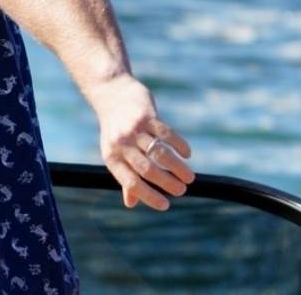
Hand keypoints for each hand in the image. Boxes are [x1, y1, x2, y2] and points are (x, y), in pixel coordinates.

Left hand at [92, 74, 195, 210]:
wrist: (111, 94)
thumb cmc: (115, 130)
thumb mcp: (114, 152)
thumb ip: (124, 176)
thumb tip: (131, 204)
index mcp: (112, 158)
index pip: (131, 183)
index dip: (149, 196)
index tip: (166, 205)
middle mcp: (121, 145)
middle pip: (147, 169)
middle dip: (167, 183)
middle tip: (182, 190)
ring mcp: (133, 129)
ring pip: (159, 153)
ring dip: (177, 167)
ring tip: (189, 177)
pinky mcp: (145, 115)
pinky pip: (166, 133)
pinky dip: (179, 145)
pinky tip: (186, 154)